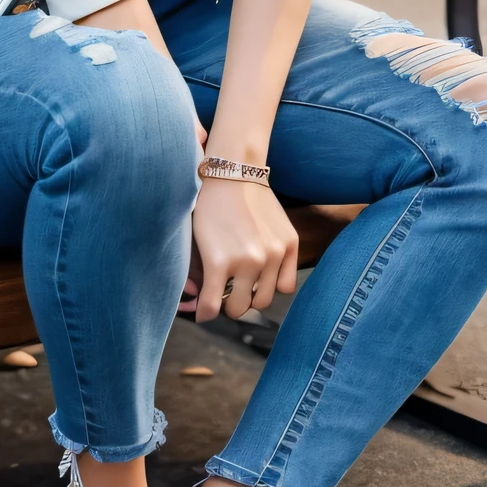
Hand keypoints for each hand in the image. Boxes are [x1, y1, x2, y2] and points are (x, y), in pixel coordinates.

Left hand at [187, 178, 298, 322]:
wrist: (234, 173)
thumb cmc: (209, 207)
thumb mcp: (197, 242)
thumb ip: (200, 276)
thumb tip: (202, 308)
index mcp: (219, 262)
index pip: (210, 310)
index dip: (204, 313)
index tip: (204, 311)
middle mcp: (249, 262)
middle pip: (238, 309)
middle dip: (228, 304)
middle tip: (224, 292)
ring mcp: (273, 254)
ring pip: (263, 301)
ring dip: (251, 296)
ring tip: (244, 282)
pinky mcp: (289, 245)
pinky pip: (286, 285)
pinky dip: (275, 284)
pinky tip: (264, 273)